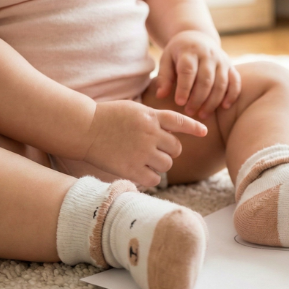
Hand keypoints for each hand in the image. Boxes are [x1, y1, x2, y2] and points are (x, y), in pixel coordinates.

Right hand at [82, 101, 206, 186]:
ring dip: (159, 165)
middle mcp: (150, 134)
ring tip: (143, 160)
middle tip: (153, 151)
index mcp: (151, 117)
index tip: (204, 132)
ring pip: (166, 165)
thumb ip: (153, 118)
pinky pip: (154, 179)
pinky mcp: (132, 168)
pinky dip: (150, 178)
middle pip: (176, 149)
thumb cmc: (107, 118)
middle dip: (168, 151)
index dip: (193, 127)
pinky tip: (139, 172)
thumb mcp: (134, 109)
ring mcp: (142, 151)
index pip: (179, 121)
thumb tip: (171, 132)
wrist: (84, 128)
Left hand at [155, 30, 240, 119]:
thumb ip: (164, 77)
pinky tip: (225, 107)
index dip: (184, 88)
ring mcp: (222, 60)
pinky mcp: (231, 66)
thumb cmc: (179, 53)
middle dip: (198, 98)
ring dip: (213, 101)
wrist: (198, 38)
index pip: (188, 71)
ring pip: (221, 83)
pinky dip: (232, 94)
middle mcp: (208, 55)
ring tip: (203, 115)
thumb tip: (160, 95)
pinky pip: (235, 81)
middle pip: (206, 79)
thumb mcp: (167, 60)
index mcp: (190, 51)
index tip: (179, 102)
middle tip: (189, 112)